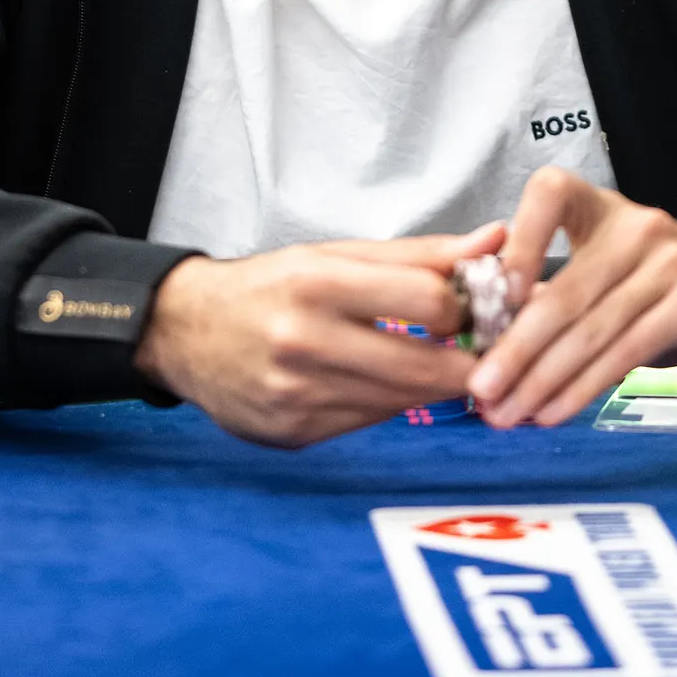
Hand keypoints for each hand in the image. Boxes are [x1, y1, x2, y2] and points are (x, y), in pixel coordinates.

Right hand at [134, 227, 504, 446]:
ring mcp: (298, 396)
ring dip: (429, 385)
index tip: (481, 307)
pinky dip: (386, 403)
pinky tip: (376, 382)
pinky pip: (368, 423)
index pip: (430, 301)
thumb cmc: (268, 286)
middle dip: (467, 362)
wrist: (183, 332)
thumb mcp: (334, 254)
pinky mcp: (294, 434)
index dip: (469, 307)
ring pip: (402, 401)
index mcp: (318, 283)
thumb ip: (419, 253)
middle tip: (484, 350)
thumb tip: (494, 241)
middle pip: (425, 366)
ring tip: (431, 360)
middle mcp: (305, 342)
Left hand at [467, 169, 676, 429]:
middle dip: (515, 348)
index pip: (551, 191)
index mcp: (603, 208)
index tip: (495, 294)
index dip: (518, 237)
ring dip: (542, 379)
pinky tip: (555, 411)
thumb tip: (486, 341)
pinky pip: (624, 351)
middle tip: (481, 390)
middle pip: (564, 290)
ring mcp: (669, 261)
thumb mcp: (610, 277)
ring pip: (590, 329)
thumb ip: (557, 294)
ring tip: (508, 414)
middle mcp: (636, 224)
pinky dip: (583, 387)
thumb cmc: (662, 293)